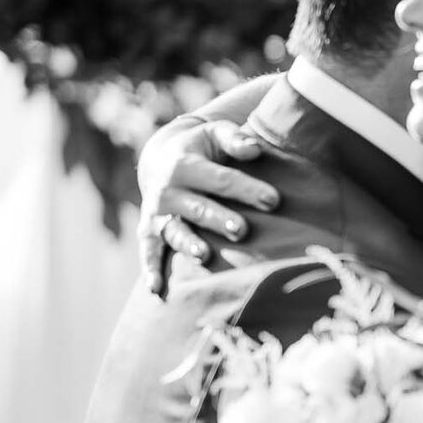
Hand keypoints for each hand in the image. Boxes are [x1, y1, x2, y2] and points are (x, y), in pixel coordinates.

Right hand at [138, 118, 279, 295]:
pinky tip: (156, 290)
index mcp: (184, 164)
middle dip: (219, 219)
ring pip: (173, 231)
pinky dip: (150, 269)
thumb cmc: (202, 147)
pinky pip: (148, 251)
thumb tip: (254, 148)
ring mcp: (157, 214)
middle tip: (242, 229)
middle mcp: (167, 191)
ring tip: (203, 255)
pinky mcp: (151, 231)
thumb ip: (235, 139)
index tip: (274, 200)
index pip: (220, 179)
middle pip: (197, 207)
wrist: (161, 158)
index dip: (247, 189)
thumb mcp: (216, 133)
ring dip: (187, 244)